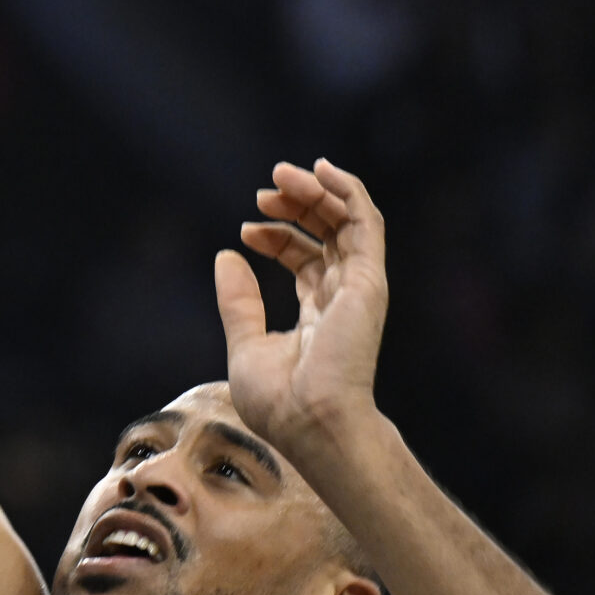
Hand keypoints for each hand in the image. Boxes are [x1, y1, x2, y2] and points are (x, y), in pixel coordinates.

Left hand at [215, 160, 390, 457]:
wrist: (310, 423)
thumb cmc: (281, 402)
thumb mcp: (246, 344)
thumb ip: (238, 302)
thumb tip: (226, 256)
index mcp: (319, 314)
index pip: (305, 260)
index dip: (277, 237)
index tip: (245, 230)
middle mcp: (343, 297)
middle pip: (327, 235)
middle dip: (296, 206)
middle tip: (263, 193)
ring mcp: (358, 287)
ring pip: (346, 221)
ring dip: (317, 191)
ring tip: (282, 175)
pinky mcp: (367, 280)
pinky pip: (365, 223)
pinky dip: (348, 192)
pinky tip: (323, 171)